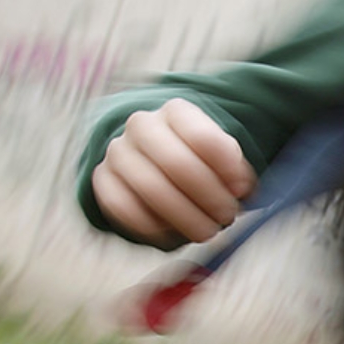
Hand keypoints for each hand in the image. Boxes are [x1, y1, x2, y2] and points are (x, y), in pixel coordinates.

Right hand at [91, 98, 256, 247]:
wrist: (152, 158)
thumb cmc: (197, 159)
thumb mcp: (220, 155)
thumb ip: (234, 169)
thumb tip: (239, 188)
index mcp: (177, 111)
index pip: (202, 137)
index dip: (226, 168)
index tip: (241, 190)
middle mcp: (142, 125)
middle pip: (177, 163)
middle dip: (207, 197)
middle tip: (226, 216)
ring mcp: (118, 152)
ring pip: (151, 189)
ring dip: (185, 217)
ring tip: (207, 230)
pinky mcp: (102, 180)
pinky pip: (125, 209)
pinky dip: (153, 227)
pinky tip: (174, 232)